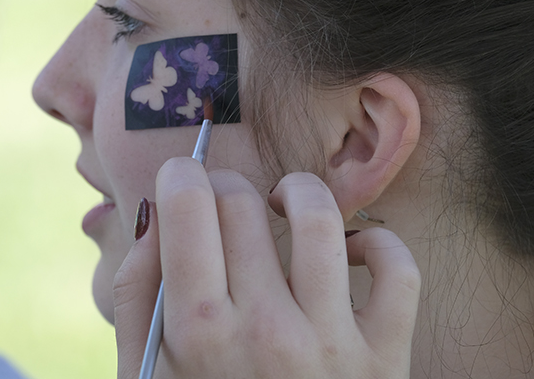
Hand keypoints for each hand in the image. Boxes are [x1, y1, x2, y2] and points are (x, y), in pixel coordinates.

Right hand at [114, 159, 419, 378]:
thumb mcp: (145, 370)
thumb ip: (136, 290)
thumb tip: (155, 211)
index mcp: (198, 331)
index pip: (190, 204)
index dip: (181, 175)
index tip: (183, 180)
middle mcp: (266, 330)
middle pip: (242, 202)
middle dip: (224, 186)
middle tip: (221, 206)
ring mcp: (331, 344)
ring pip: (319, 216)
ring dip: (295, 193)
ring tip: (280, 206)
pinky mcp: (386, 356)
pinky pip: (397, 267)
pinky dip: (376, 242)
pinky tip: (347, 252)